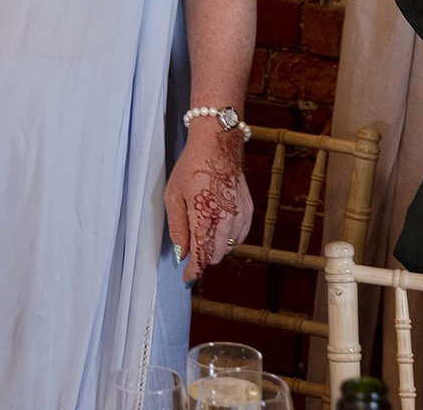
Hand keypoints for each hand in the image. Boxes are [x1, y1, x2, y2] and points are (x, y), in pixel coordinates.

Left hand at [163, 123, 252, 282]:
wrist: (217, 145)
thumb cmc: (191, 167)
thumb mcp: (174, 197)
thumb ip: (178, 228)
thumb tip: (182, 254)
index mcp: (205, 216)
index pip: (200, 257)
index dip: (192, 272)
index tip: (185, 278)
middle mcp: (226, 219)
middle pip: (215, 256)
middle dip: (201, 258)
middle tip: (190, 252)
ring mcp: (240, 215)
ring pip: (228, 248)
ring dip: (214, 248)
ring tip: (202, 232)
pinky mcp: (248, 210)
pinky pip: (239, 236)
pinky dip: (228, 238)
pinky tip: (217, 226)